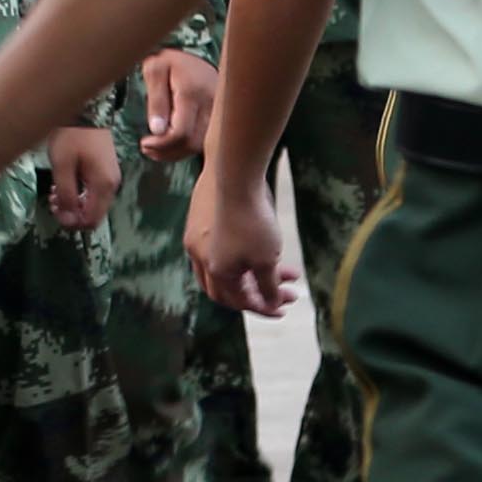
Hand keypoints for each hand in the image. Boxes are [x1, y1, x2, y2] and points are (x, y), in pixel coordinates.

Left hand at [44, 123, 120, 228]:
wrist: (86, 110)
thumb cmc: (72, 135)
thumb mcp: (62, 165)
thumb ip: (66, 193)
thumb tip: (68, 218)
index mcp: (103, 185)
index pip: (91, 220)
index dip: (71, 221)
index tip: (54, 208)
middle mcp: (111, 185)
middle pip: (93, 214)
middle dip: (71, 213)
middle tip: (52, 199)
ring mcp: (110, 177)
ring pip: (92, 204)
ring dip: (73, 203)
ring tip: (55, 191)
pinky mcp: (105, 170)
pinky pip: (93, 192)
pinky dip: (78, 193)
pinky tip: (64, 184)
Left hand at [138, 49, 219, 156]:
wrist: (197, 55)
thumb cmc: (171, 62)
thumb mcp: (155, 70)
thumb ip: (156, 100)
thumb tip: (157, 130)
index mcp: (193, 93)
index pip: (181, 132)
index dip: (162, 144)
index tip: (144, 143)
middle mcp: (211, 106)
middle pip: (191, 143)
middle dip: (166, 151)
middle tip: (146, 147)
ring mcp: (218, 114)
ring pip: (199, 146)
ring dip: (175, 153)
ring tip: (154, 148)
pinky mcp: (220, 119)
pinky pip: (204, 142)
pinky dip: (185, 149)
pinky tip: (169, 145)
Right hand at [188, 157, 298, 313]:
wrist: (234, 173)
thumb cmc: (253, 219)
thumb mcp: (267, 259)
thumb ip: (268, 286)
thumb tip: (272, 303)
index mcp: (215, 272)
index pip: (239, 301)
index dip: (263, 307)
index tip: (285, 307)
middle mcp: (199, 257)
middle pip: (227, 289)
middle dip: (257, 293)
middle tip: (284, 293)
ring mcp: (196, 236)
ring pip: (224, 266)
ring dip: (254, 272)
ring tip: (283, 269)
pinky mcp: (199, 217)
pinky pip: (219, 246)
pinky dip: (241, 254)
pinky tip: (260, 246)